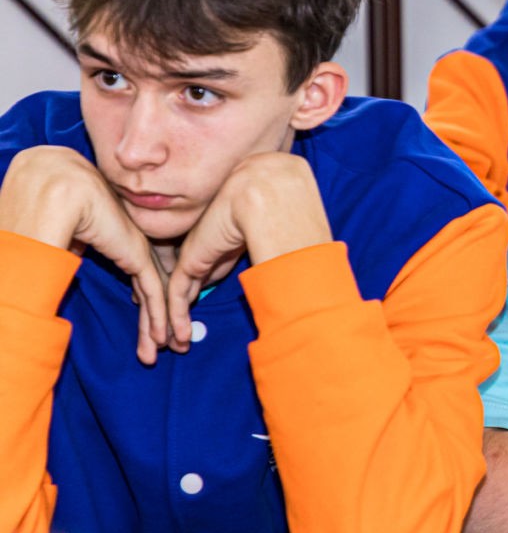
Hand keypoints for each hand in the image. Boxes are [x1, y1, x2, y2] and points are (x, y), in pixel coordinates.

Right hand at [0, 145, 167, 362]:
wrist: (55, 186)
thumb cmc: (46, 204)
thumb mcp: (64, 235)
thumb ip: (73, 250)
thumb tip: (66, 262)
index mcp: (117, 237)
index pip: (137, 275)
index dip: (145, 303)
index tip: (148, 329)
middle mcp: (133, 243)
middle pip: (152, 287)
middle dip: (159, 321)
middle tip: (173, 346)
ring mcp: (137, 247)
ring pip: (156, 293)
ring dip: (160, 325)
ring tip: (168, 349)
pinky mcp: (136, 253)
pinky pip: (152, 290)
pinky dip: (157, 316)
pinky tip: (161, 336)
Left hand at [169, 151, 329, 347]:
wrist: (267, 189)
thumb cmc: (288, 200)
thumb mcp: (288, 220)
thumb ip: (283, 238)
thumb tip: (305, 259)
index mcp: (235, 229)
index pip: (220, 258)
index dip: (215, 277)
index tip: (211, 297)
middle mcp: (214, 240)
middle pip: (198, 275)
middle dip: (190, 302)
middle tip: (185, 330)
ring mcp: (200, 250)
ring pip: (182, 287)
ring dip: (179, 316)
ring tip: (177, 343)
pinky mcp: (192, 260)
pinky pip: (178, 292)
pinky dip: (177, 315)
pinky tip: (177, 334)